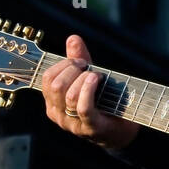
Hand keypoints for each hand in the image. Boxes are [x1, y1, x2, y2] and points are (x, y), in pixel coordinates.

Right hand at [40, 35, 139, 149]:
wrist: (122, 130)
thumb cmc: (104, 101)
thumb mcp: (89, 78)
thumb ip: (79, 59)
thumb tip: (72, 38)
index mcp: (53, 102)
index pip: (47, 79)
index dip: (62, 65)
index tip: (78, 60)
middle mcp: (58, 114)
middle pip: (56, 85)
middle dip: (72, 69)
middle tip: (87, 66)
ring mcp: (73, 124)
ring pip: (68, 95)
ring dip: (84, 79)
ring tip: (96, 75)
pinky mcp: (91, 128)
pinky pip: (83, 107)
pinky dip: (89, 89)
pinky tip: (96, 79)